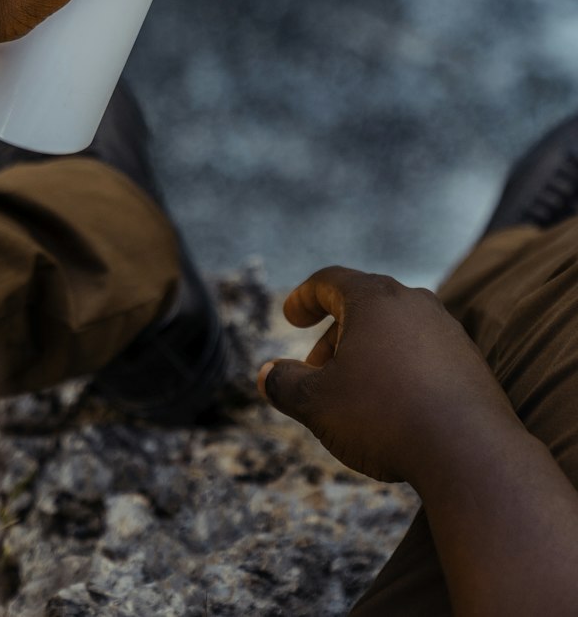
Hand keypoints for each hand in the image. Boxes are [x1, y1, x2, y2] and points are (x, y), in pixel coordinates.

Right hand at [257, 265, 517, 486]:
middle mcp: (414, 303)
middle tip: (316, 370)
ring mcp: (448, 331)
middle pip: (364, 304)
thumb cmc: (385, 418)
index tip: (290, 316)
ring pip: (396, 329)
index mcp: (374, 299)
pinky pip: (425, 353)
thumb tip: (265, 374)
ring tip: (354, 391)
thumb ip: (286, 384)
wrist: (470, 455)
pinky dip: (401, 368)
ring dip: (369, 352)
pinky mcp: (471, 363)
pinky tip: (395, 406)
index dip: (304, 297)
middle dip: (334, 334)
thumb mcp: (318, 403)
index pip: (330, 280)